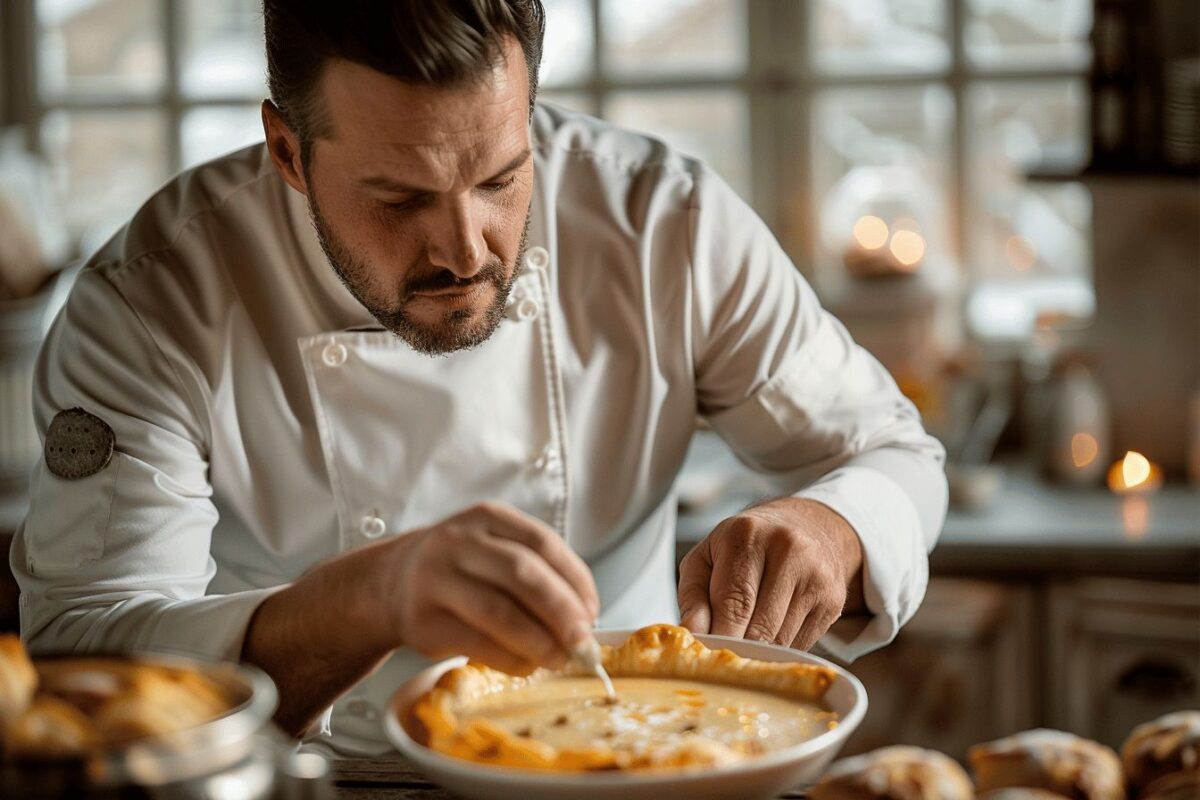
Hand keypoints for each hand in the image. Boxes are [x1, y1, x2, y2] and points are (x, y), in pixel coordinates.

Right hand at [373, 503, 598, 673]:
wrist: (389, 583)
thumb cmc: (459, 570)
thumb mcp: (491, 549)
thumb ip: (534, 572)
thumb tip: (583, 619)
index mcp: (486, 517)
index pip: (543, 543)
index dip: (575, 579)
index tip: (592, 610)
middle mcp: (458, 542)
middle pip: (523, 574)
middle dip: (562, 612)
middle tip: (583, 641)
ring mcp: (436, 580)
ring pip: (500, 612)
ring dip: (539, 641)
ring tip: (560, 658)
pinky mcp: (423, 620)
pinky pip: (477, 643)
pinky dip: (511, 659)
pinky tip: (528, 665)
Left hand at [677, 497, 863, 650]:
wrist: (804, 526)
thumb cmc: (745, 545)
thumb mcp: (707, 558)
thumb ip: (693, 597)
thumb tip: (691, 634)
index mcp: (748, 535)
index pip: (733, 602)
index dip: (719, 637)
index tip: (707, 656)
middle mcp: (788, 550)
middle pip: (760, 627)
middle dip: (738, 649)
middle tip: (724, 658)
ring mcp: (816, 576)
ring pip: (782, 640)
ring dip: (759, 652)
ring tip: (746, 641)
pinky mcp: (833, 600)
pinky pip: (802, 643)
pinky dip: (781, 649)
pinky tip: (771, 633)